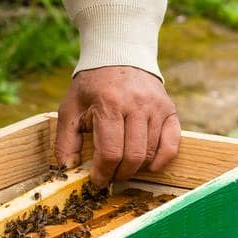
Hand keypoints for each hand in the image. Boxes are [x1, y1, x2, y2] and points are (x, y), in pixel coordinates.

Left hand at [55, 65, 180, 186]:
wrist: (119, 56)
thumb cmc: (92, 86)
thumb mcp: (71, 107)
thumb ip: (65, 140)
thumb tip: (66, 170)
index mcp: (109, 103)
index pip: (110, 152)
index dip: (102, 173)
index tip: (97, 181)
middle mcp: (136, 104)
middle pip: (133, 156)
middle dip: (119, 174)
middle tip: (109, 176)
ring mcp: (156, 106)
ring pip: (150, 153)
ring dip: (136, 168)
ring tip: (123, 167)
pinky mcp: (169, 109)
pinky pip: (172, 144)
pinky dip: (161, 160)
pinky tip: (148, 164)